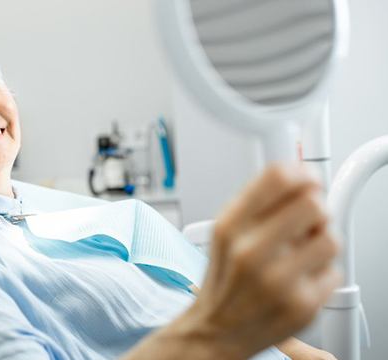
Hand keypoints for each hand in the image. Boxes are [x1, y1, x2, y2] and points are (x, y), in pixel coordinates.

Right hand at [171, 164, 339, 357]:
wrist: (217, 329)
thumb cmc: (225, 278)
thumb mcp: (225, 232)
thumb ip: (258, 200)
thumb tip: (300, 174)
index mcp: (230, 227)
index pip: (278, 177)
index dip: (301, 173)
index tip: (307, 180)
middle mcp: (250, 252)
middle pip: (312, 204)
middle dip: (314, 209)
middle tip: (306, 221)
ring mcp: (278, 281)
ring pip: (330, 238)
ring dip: (322, 242)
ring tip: (303, 252)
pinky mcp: (302, 306)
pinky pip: (334, 271)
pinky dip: (322, 273)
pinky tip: (301, 278)